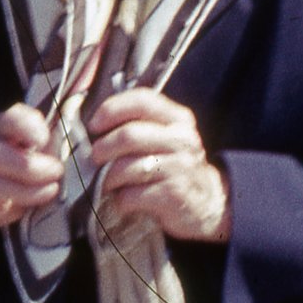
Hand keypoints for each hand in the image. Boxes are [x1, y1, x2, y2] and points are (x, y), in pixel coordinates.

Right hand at [0, 103, 63, 229]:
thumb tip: (76, 112)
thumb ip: (57, 132)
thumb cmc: (37, 162)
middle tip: (56, 172)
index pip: (6, 119)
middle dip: (29, 167)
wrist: (12, 194)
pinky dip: (2, 212)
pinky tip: (21, 211)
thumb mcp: (48, 144)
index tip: (43, 139)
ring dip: (23, 191)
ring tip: (49, 191)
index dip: (24, 127)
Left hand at [85, 88, 228, 242]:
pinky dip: (120, 200)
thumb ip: (140, 124)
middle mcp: (182, 139)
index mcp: (179, 118)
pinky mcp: (173, 195)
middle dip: (102, 149)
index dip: (111, 110)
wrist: (208, 202)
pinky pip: (130, 196)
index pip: (142, 100)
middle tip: (95, 159)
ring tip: (109, 183)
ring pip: (125, 168)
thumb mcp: (167, 137)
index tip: (94, 125)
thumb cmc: (174, 166)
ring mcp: (180, 167)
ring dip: (107, 179)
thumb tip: (93, 125)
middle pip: (128, 135)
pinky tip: (126, 201)